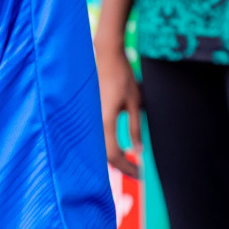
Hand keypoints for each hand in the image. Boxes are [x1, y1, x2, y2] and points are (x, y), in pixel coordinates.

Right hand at [96, 44, 143, 178]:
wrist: (106, 55)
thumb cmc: (121, 75)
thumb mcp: (134, 101)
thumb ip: (135, 127)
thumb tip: (138, 150)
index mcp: (105, 120)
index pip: (113, 154)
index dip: (126, 166)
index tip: (139, 172)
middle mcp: (93, 122)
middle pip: (104, 155)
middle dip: (121, 166)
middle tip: (136, 172)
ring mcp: (89, 118)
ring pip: (98, 148)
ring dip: (113, 158)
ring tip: (129, 163)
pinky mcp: (89, 114)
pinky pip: (96, 138)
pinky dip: (106, 147)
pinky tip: (118, 150)